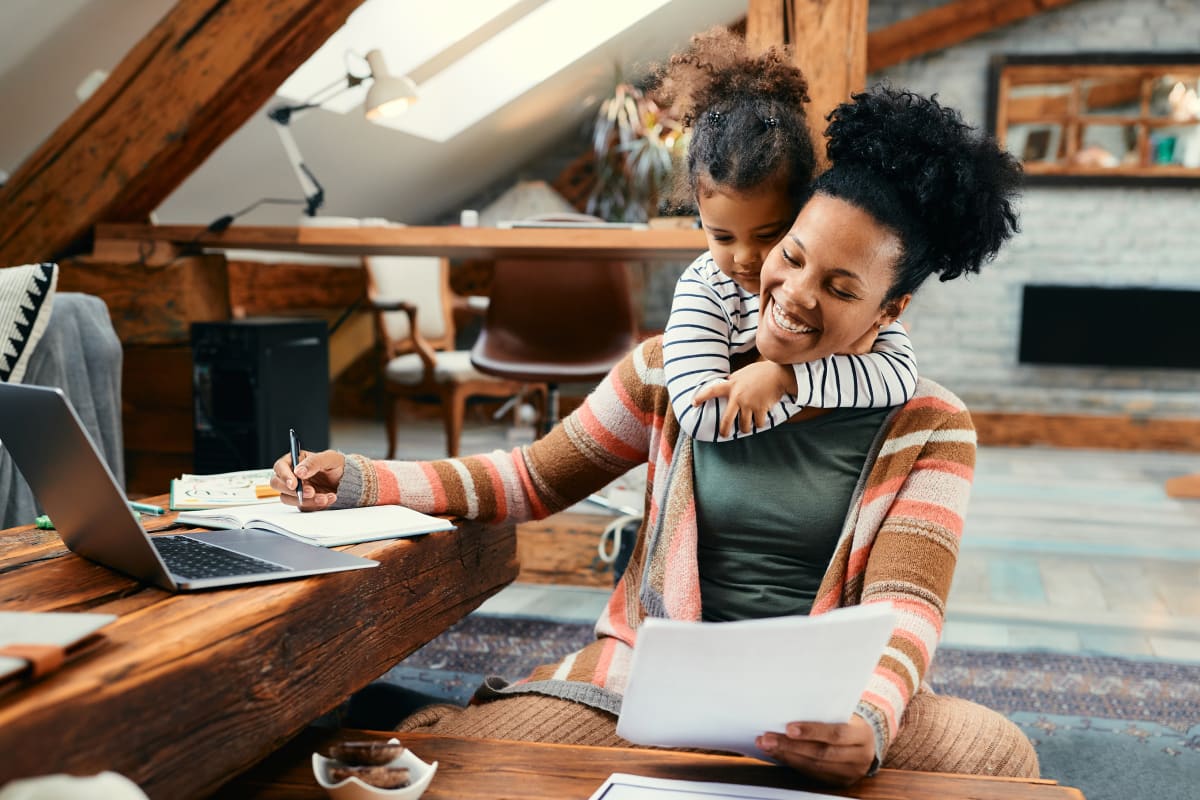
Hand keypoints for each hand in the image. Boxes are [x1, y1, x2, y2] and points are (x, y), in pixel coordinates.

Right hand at [271, 449, 345, 510]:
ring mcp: (295, 489)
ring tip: (325, 496)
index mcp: (295, 460)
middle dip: (293, 491)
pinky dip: (315, 505)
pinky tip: (328, 498)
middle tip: (310, 492)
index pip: (280, 467)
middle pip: (277, 484)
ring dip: (307, 500)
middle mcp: (292, 475)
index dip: (284, 476)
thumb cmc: (336, 465)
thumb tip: (298, 472)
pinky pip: (302, 506)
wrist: (347, 480)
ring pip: (288, 498)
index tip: (294, 484)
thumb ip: (313, 462)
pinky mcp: (302, 501)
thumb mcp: (329, 459)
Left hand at [693, 361, 797, 436]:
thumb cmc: (760, 372)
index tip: (693, 403)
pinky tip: (761, 419)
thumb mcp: (742, 373)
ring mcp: (749, 404)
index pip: (711, 391)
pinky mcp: (761, 409)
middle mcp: (738, 396)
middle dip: (724, 431)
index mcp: (731, 385)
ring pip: (744, 426)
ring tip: (747, 426)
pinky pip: (758, 424)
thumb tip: (726, 383)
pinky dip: (760, 423)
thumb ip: (733, 381)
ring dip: (746, 428)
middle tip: (723, 435)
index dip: (701, 397)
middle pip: (726, 421)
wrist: (779, 374)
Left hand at [756, 714, 875, 786]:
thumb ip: (825, 713)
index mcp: (862, 734)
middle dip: (791, 746)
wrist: (867, 744)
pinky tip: (778, 754)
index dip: (812, 731)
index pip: (836, 733)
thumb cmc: (850, 722)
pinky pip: (812, 774)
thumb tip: (790, 708)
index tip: (788, 728)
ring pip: (814, 766)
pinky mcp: (838, 782)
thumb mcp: (845, 714)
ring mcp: (849, 773)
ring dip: (786, 755)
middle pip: (821, 753)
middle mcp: (858, 757)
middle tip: (768, 738)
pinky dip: (792, 763)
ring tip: (767, 745)